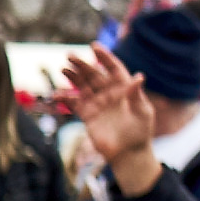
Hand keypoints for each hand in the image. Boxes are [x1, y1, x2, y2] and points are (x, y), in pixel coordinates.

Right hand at [63, 44, 161, 195]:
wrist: (129, 153)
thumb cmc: (141, 132)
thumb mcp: (143, 112)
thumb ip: (137, 95)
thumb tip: (139, 76)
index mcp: (124, 89)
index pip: (113, 68)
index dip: (104, 57)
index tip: (94, 46)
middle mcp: (109, 93)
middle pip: (94, 74)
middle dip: (82, 65)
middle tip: (70, 56)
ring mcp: (97, 103)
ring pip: (82, 86)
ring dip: (72, 77)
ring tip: (63, 69)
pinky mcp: (87, 115)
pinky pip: (73, 104)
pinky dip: (64, 99)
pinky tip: (57, 95)